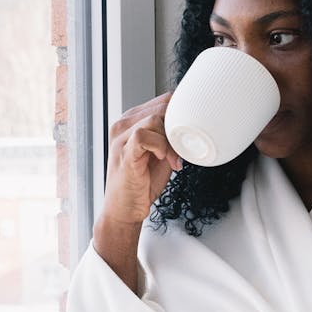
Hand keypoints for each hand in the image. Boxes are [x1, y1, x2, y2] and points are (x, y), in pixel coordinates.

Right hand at [100, 93, 182, 227]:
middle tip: (179, 152)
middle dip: (177, 129)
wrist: (125, 210)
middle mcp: (123, 125)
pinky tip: (161, 160)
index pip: (162, 101)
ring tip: (171, 160)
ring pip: (155, 119)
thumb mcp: (160, 153)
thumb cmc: (142, 183)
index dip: (179, 117)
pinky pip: (144, 135)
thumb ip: (170, 136)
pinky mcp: (124, 152)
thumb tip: (190, 126)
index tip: (184, 138)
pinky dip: (159, 146)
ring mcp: (121, 138)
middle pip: (161, 107)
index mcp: (131, 121)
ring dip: (170, 141)